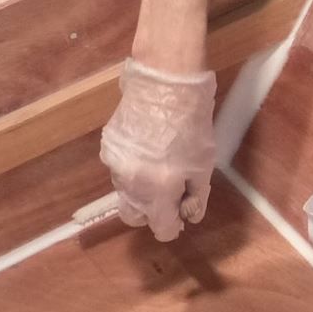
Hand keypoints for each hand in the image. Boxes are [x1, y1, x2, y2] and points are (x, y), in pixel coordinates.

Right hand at [99, 59, 217, 241]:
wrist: (164, 82)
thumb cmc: (191, 123)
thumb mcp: (204, 163)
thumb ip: (196, 196)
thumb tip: (188, 216)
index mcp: (159, 192)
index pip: (160, 229)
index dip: (173, 225)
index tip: (181, 214)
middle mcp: (131, 185)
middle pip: (134, 217)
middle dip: (151, 212)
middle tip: (169, 193)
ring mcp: (115, 165)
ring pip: (125, 192)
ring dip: (141, 189)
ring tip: (159, 163)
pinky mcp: (108, 146)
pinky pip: (119, 168)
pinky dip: (132, 167)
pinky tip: (147, 146)